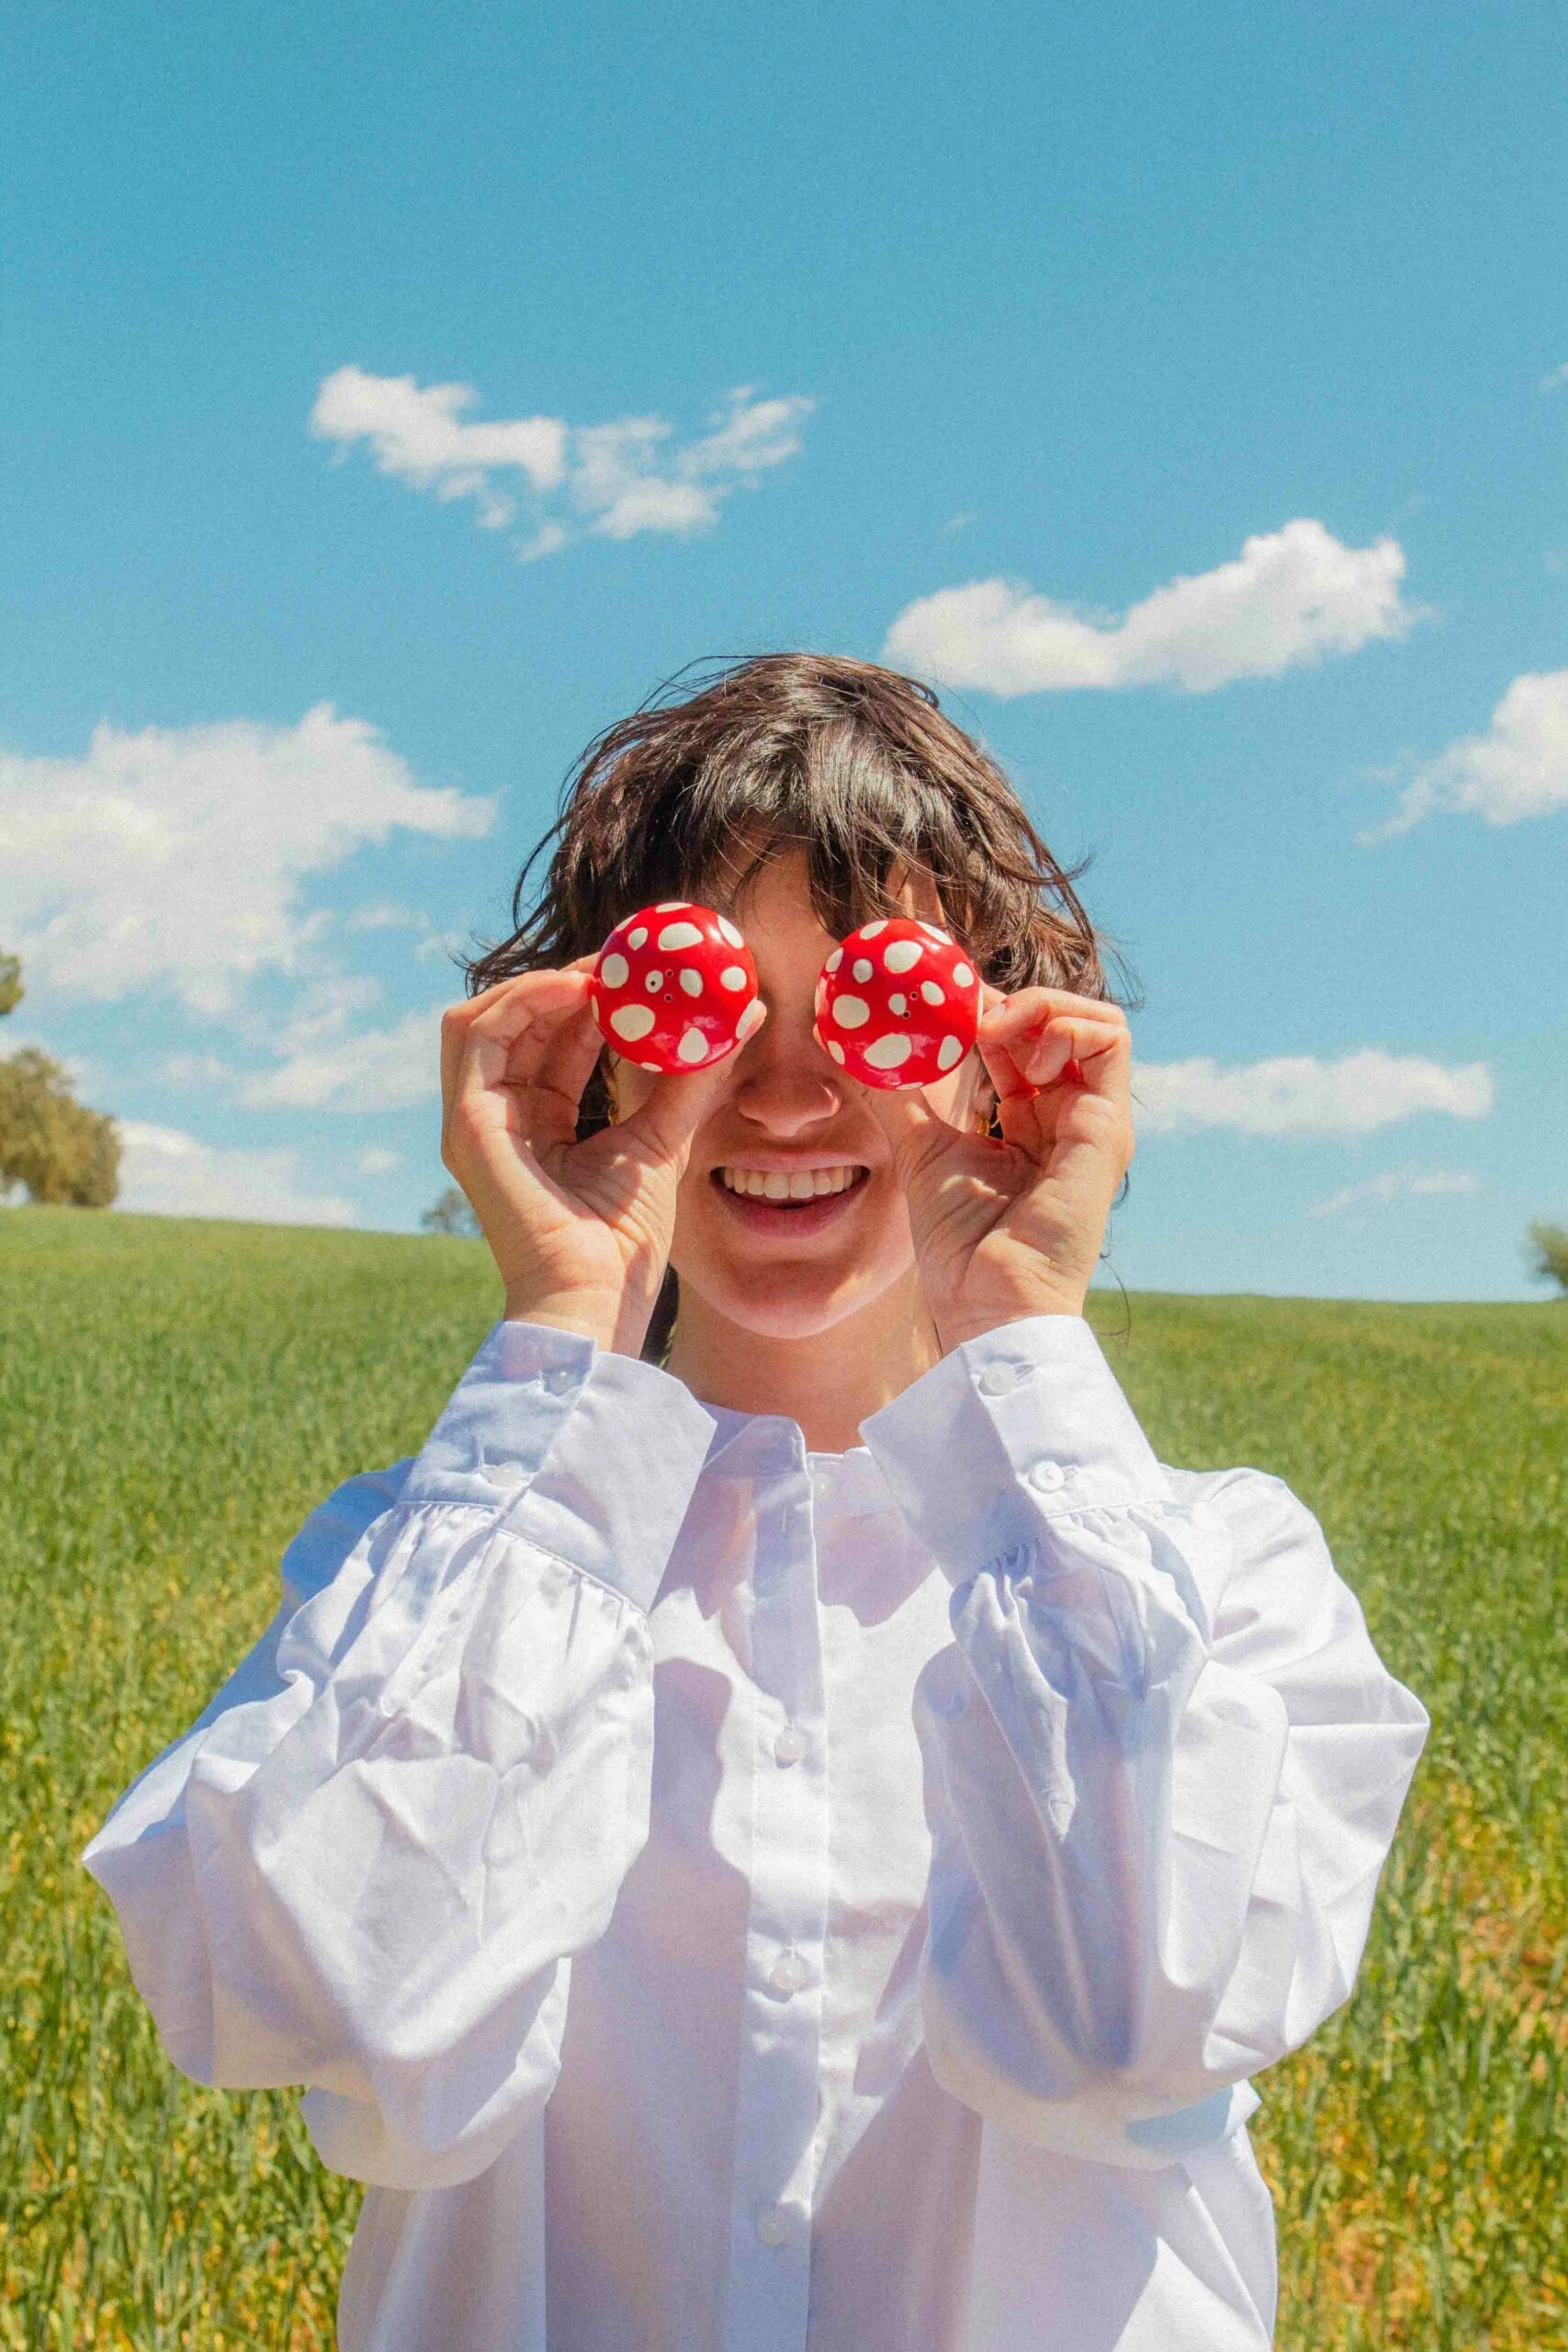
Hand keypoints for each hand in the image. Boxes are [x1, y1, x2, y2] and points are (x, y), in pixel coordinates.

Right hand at [439, 963, 751, 1356]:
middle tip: (623, 959)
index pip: (555, 1043)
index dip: (590, 999)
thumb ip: (694, 1076)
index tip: (639, 972)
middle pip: (518, 1023)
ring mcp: (476, 1120)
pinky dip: (521, 1000)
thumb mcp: (666, 1138)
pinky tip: (576, 990)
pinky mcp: (466, 1122)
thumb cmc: (625, 1242)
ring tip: (601, 972)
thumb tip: (746, 1013)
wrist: (597, 1296)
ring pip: (485, 1018)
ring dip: (540, 983)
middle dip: (567, 981)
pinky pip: (475, 1034)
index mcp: (538, 1126)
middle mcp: (500, 1119)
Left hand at [862, 986, 1133, 1350]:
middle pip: (1062, 1022)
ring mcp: (1096, 1121)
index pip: (1025, 1040)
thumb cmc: (960, 1243)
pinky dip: (1064, 1025)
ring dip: (1042, 1006)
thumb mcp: (921, 1148)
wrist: (987, 1300)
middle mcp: (1070, 1118)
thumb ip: (898, 1096)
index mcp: (1032, 1122)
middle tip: (964, 1011)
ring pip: (1096, 1021)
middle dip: (1012, 1001)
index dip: (988, 1011)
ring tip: (993, 1032)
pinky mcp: (1108, 1127)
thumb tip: (853, 1048)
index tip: (942, 1005)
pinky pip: (1110, 1041)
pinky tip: (1019, 1056)